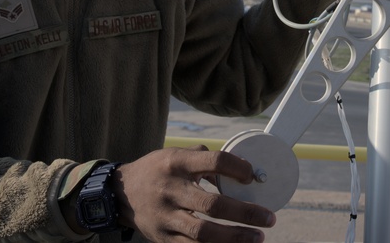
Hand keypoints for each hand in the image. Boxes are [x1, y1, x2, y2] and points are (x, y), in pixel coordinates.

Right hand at [111, 146, 274, 241]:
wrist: (120, 193)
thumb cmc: (157, 170)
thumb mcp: (175, 155)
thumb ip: (204, 157)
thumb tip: (242, 166)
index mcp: (176, 163)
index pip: (213, 162)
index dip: (237, 168)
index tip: (253, 177)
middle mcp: (171, 190)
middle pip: (213, 205)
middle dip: (245, 214)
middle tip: (268, 218)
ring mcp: (166, 217)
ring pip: (203, 232)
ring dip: (234, 238)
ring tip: (257, 238)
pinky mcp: (162, 238)